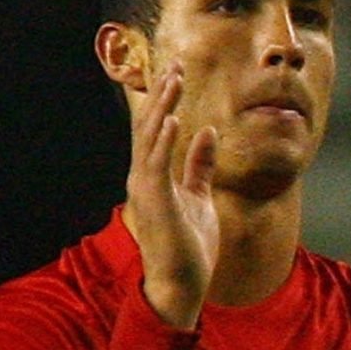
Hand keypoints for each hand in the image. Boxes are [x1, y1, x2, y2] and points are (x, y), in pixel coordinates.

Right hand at [128, 70, 218, 329]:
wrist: (181, 285)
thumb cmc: (189, 246)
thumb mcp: (200, 197)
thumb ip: (199, 166)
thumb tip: (207, 133)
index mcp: (153, 176)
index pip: (156, 130)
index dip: (165, 100)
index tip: (176, 73)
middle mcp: (143, 178)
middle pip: (149, 126)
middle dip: (162, 95)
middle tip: (175, 64)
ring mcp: (146, 189)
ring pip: (150, 138)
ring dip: (162, 108)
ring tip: (174, 81)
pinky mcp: (155, 202)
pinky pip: (156, 165)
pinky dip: (163, 141)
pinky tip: (172, 120)